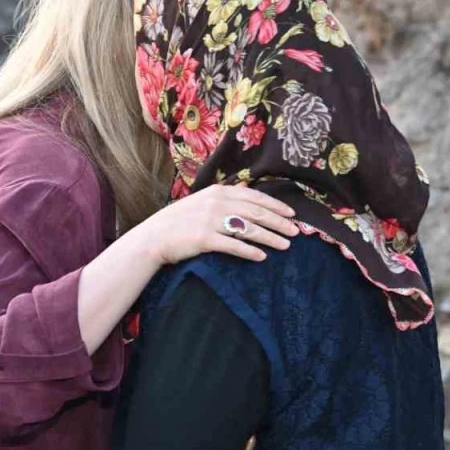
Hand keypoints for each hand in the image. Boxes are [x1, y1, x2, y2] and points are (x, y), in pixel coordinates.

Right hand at [137, 185, 297, 265]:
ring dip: (271, 238)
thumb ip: (224, 197)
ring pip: (249, 229)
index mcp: (218, 192)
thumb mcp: (202, 201)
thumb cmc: (179, 221)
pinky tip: (262, 257)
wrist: (153, 237)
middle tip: (296, 232)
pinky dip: (249, 251)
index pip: (255, 197)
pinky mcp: (205, 239)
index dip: (276, 205)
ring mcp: (210, 220)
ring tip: (286, 246)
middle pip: (257, 213)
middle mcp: (217, 203)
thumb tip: (247, 192)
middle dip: (279, 222)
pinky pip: (233, 246)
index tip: (292, 213)